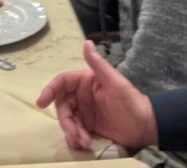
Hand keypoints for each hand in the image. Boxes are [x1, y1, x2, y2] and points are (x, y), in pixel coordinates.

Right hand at [36, 41, 157, 151]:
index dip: (50, 90)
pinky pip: (75, 132)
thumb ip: (98, 64)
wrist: (145, 128)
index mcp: (85, 81)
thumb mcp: (114, 83)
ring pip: (68, 121)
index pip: (62, 82)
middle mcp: (82, 96)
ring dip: (72, 132)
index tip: (42, 102)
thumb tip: (87, 42)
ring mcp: (84, 112)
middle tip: (75, 133)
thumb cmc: (130, 102)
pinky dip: (76, 139)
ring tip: (84, 141)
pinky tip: (84, 144)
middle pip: (62, 106)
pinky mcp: (88, 127)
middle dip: (66, 121)